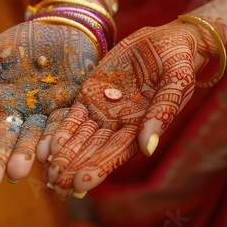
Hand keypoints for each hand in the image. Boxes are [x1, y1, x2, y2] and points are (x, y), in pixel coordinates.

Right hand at [0, 22, 96, 188]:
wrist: (61, 28)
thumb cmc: (19, 41)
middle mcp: (15, 114)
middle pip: (4, 139)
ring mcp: (41, 114)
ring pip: (31, 138)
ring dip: (23, 156)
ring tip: (16, 174)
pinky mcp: (68, 110)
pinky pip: (60, 126)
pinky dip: (53, 140)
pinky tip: (47, 154)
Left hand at [43, 22, 206, 198]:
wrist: (166, 40)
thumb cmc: (179, 64)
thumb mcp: (176, 84)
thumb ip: (161, 114)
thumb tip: (148, 148)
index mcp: (141, 127)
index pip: (117, 153)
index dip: (99, 168)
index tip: (82, 184)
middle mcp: (119, 124)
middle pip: (94, 151)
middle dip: (76, 168)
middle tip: (58, 186)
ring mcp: (103, 111)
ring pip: (80, 138)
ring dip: (65, 155)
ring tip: (49, 174)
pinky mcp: (90, 96)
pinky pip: (72, 116)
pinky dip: (61, 131)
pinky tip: (47, 146)